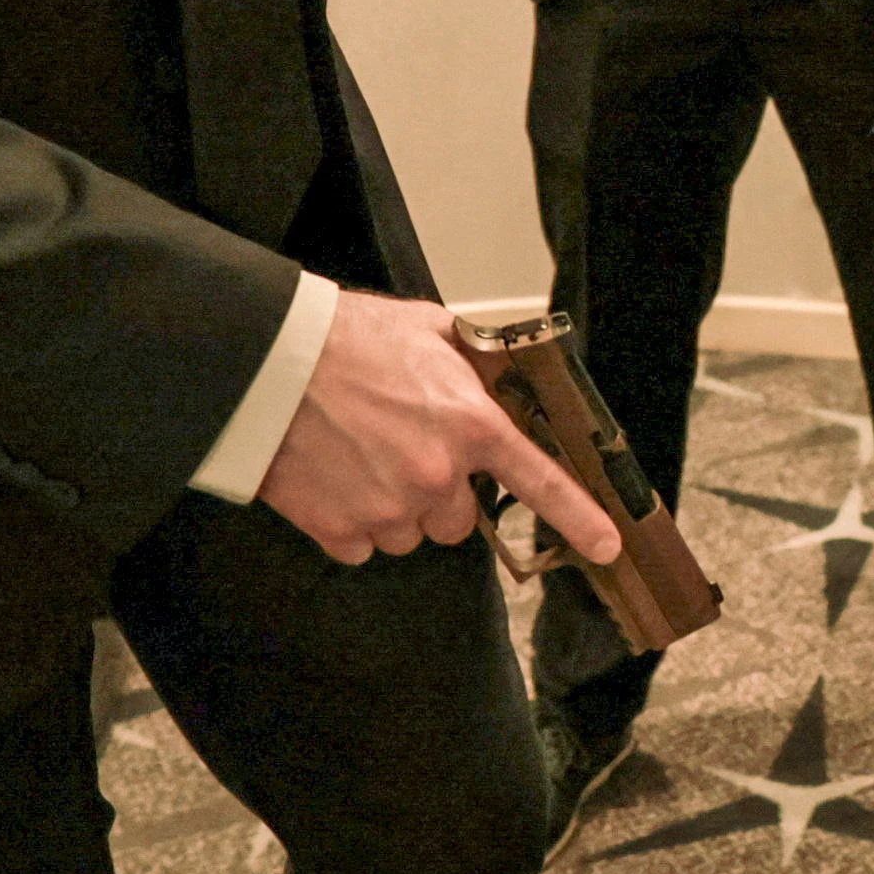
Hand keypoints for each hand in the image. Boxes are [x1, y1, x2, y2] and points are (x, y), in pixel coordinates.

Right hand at [255, 290, 620, 568]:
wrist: (267, 364)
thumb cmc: (345, 338)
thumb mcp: (427, 329)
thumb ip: (469, 360)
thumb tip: (492, 370)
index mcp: (469, 424)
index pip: (539, 481)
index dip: (578, 518)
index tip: (606, 544)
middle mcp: (437, 476)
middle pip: (460, 519)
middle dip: (440, 493)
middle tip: (403, 449)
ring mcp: (388, 510)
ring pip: (410, 533)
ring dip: (395, 507)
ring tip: (359, 456)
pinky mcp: (339, 530)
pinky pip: (362, 544)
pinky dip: (351, 520)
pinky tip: (333, 477)